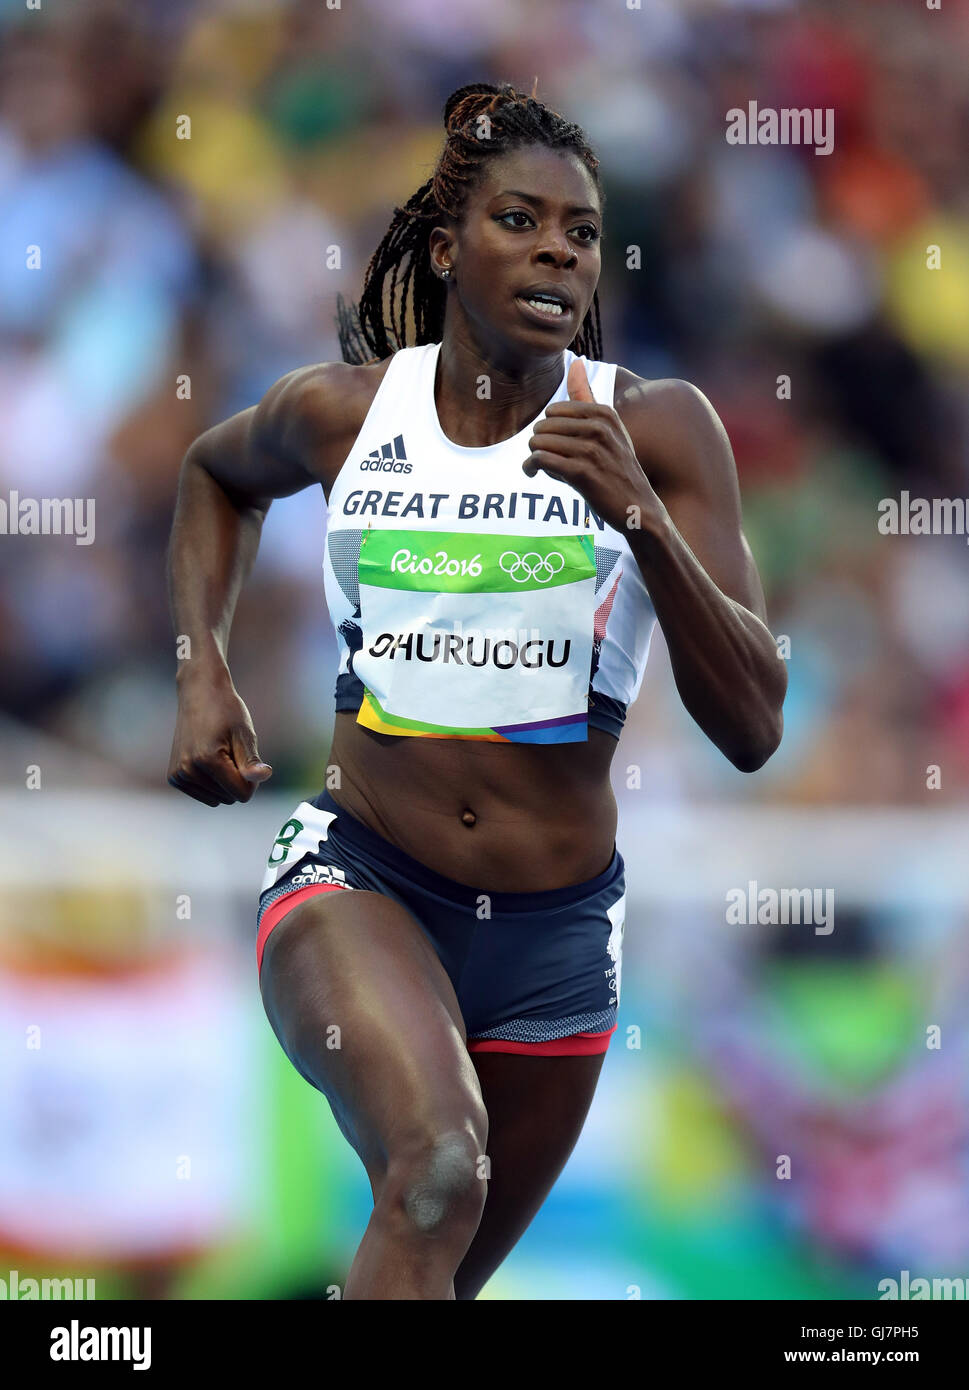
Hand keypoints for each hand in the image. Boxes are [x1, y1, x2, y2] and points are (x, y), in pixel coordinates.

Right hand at [167, 667, 271, 806]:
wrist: (199, 693)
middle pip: (230, 798)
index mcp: (207, 761)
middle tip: (229, 749)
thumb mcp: (244, 734)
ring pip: (217, 799)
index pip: (242, 795)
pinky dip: (212, 782)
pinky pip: (205, 795)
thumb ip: (251, 761)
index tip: (247, 756)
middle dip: (236, 779)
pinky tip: (207, 759)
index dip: (251, 779)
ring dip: (224, 781)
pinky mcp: (174, 777)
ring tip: (217, 751)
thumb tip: (264, 776)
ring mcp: (178, 775)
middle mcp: (188, 771)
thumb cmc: (226, 711)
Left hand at [524, 360, 662, 534]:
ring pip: (538, 443)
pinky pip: (540, 459)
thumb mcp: (608, 428)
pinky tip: (534, 473)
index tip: (558, 445)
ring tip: (545, 468)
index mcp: (604, 413)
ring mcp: (591, 450)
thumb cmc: (617, 468)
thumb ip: (587, 396)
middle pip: (542, 427)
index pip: (554, 411)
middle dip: (540, 444)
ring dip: (535, 457)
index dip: (550, 429)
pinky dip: (531, 467)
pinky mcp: (582, 473)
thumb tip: (575, 363)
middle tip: (552, 460)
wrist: (638, 508)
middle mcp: (599, 427)